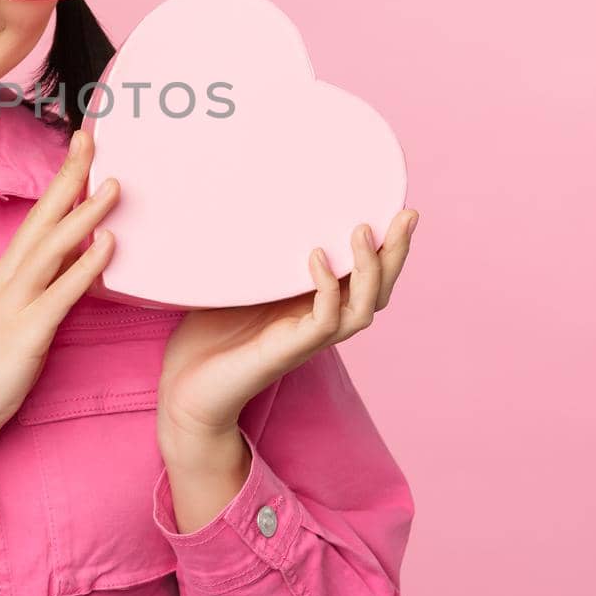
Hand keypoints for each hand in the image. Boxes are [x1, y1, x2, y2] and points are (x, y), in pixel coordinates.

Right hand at [0, 127, 121, 461]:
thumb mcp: (12, 320)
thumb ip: (39, 289)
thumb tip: (74, 262)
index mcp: (3, 276)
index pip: (35, 220)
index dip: (59, 185)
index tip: (81, 151)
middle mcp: (5, 281)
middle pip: (41, 219)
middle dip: (69, 178)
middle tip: (92, 140)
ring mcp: (12, 305)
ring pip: (51, 248)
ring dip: (84, 214)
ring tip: (115, 186)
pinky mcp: (25, 334)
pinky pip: (60, 293)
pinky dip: (85, 265)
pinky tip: (109, 244)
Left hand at [155, 211, 418, 451]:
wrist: (189, 388)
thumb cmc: (210, 337)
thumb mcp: (240, 285)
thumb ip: (257, 257)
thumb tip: (252, 207)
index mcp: (316, 307)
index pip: (366, 278)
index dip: (387, 249)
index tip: (399, 209)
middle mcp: (321, 324)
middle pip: (379, 291)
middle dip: (396, 253)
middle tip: (407, 214)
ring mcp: (308, 339)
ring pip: (363, 308)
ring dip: (369, 269)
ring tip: (361, 230)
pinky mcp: (290, 350)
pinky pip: (324, 321)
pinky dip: (327, 288)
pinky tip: (315, 257)